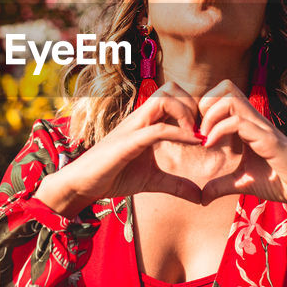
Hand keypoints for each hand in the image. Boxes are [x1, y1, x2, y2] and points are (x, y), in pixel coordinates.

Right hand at [36, 82, 207, 216]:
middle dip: (192, 104)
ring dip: (186, 114)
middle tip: (202, 129)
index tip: (205, 131)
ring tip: (196, 135)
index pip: (172, 95)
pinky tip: (194, 143)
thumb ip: (175, 185)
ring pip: (164, 99)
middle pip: (170, 88)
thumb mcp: (151, 181)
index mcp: (145, 121)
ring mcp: (133, 127)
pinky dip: (180, 134)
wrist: (82, 183)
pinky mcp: (128, 142)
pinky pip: (158, 129)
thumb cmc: (112, 176)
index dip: (193, 107)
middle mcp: (140, 118)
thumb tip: (199, 197)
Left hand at [195, 80, 286, 208]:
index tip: (197, 133)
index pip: (224, 95)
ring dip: (210, 116)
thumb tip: (202, 197)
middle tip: (199, 132)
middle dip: (205, 104)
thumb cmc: (279, 181)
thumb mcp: (243, 182)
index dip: (205, 109)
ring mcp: (261, 127)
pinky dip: (218, 131)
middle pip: (226, 87)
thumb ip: (222, 185)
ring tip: (204, 138)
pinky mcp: (268, 140)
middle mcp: (254, 120)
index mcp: (248, 125)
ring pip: (231, 98)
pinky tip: (211, 145)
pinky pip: (239, 123)